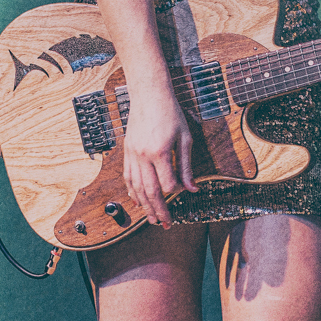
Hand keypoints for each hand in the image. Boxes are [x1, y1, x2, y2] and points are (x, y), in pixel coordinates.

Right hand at [121, 82, 196, 225]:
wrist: (149, 95)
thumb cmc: (170, 114)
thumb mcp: (185, 139)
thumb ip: (187, 166)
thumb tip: (193, 189)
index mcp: (160, 152)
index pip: (167, 184)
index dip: (176, 193)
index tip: (183, 193)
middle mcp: (143, 156)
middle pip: (150, 191)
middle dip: (157, 210)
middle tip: (164, 224)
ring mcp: (132, 155)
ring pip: (136, 187)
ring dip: (144, 205)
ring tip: (151, 219)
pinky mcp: (127, 152)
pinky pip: (128, 177)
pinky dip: (132, 191)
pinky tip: (137, 200)